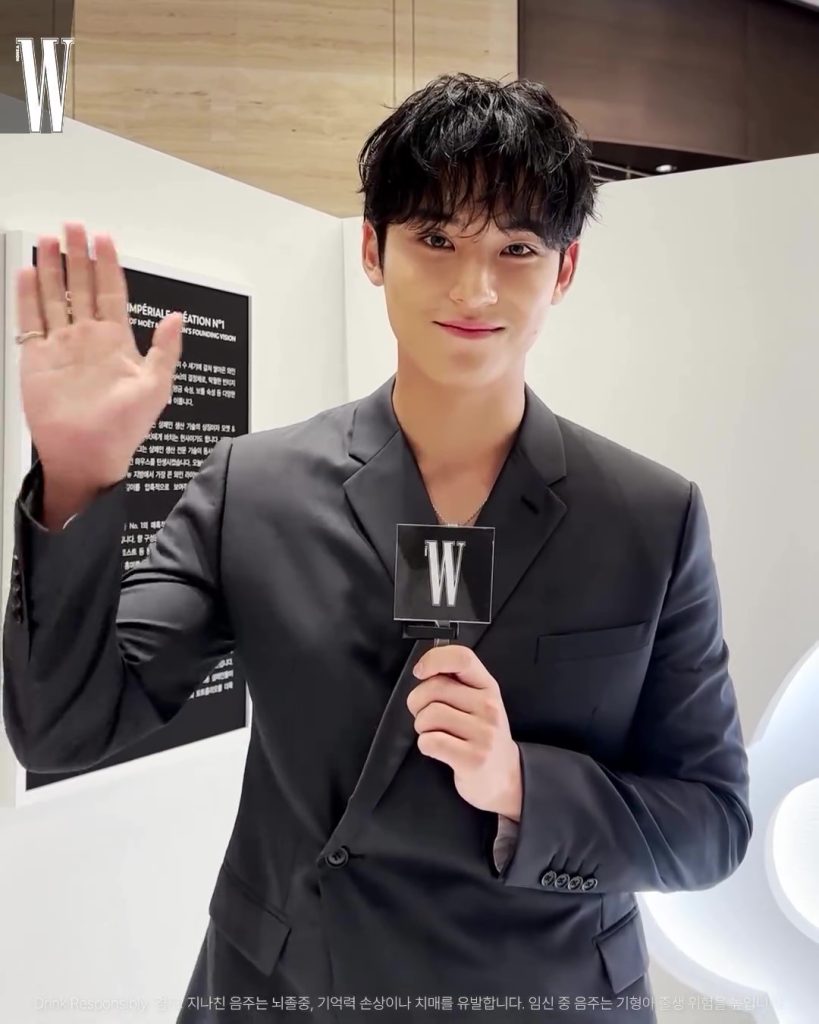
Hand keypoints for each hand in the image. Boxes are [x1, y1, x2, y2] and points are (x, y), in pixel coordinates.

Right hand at [16, 222, 183, 488]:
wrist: (88, 453)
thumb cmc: (124, 428)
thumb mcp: (156, 387)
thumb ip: (166, 350)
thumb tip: (177, 318)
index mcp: (117, 341)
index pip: (112, 292)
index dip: (109, 265)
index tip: (104, 238)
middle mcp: (88, 338)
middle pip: (82, 285)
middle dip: (78, 255)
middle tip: (73, 226)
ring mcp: (62, 345)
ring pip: (55, 296)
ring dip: (51, 268)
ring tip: (49, 239)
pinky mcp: (38, 357)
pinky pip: (31, 319)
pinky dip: (28, 295)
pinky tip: (27, 271)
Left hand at [407, 644, 521, 819]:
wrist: (506, 778)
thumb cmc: (481, 736)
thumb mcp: (478, 702)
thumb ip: (456, 682)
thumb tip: (423, 668)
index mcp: (488, 686)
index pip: (462, 658)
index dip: (434, 659)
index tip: (420, 672)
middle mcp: (489, 706)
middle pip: (434, 688)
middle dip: (417, 702)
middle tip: (424, 715)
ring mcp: (484, 734)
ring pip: (429, 715)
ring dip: (421, 726)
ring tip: (434, 734)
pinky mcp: (473, 759)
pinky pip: (430, 741)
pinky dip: (425, 745)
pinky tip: (437, 749)